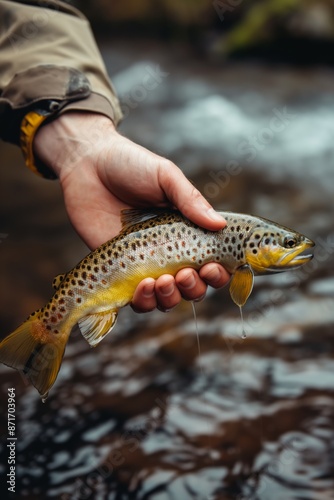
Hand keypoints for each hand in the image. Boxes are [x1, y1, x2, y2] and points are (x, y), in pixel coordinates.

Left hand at [34, 112, 229, 311]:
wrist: (88, 165)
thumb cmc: (131, 165)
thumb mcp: (166, 176)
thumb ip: (191, 200)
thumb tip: (220, 225)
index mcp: (187, 231)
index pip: (212, 262)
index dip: (218, 273)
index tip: (211, 267)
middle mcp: (169, 252)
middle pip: (193, 287)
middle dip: (194, 288)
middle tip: (186, 273)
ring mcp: (144, 264)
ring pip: (166, 299)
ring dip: (171, 298)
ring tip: (162, 281)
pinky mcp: (119, 271)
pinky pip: (136, 299)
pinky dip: (145, 301)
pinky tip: (143, 285)